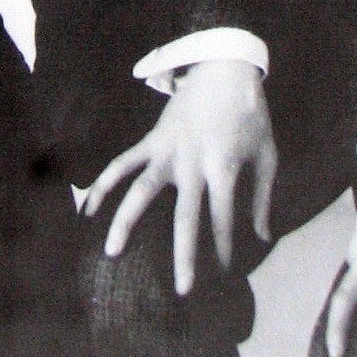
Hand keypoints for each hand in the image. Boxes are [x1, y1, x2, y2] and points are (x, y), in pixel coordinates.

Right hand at [83, 60, 276, 295]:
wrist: (226, 67)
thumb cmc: (250, 114)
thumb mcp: (267, 153)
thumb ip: (265, 196)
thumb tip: (265, 236)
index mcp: (224, 166)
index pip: (223, 215)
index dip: (225, 244)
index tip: (227, 270)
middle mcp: (193, 162)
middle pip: (185, 216)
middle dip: (185, 254)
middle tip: (183, 290)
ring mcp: (168, 150)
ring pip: (141, 190)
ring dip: (126, 221)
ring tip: (112, 251)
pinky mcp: (153, 140)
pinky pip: (124, 163)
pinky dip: (104, 183)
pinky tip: (89, 207)